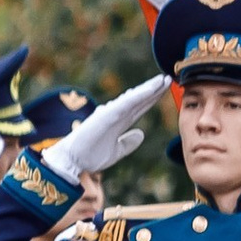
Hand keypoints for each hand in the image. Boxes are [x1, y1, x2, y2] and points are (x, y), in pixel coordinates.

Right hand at [48, 74, 169, 181]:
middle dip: (154, 89)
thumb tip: (141, 134)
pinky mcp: (106, 116)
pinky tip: (150, 89)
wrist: (72, 162)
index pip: (141, 107)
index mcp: (120, 122)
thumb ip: (128, 143)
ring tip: (162, 79)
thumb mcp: (116, 151)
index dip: (153, 97)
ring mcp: (111, 113)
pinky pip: (125, 104)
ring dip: (148, 89)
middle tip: (168, 78)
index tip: (166, 88)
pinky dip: (138, 96)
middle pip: (140, 99)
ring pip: (134, 98)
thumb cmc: (90, 156)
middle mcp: (117, 114)